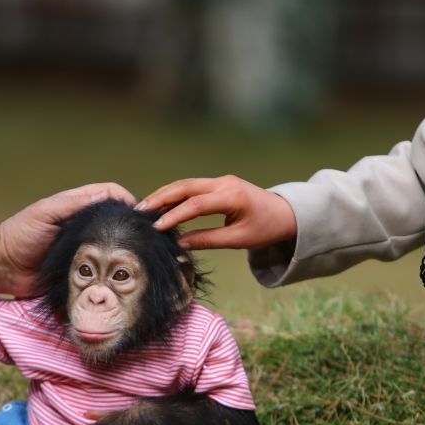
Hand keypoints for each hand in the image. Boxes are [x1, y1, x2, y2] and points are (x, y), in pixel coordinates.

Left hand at [0, 182, 134, 295]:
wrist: (3, 266)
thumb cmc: (20, 234)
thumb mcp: (46, 213)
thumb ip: (73, 204)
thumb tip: (107, 196)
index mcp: (77, 205)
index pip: (110, 194)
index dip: (127, 199)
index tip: (140, 212)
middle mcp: (84, 224)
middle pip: (117, 218)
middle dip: (133, 224)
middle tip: (148, 234)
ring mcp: (84, 246)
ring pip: (113, 243)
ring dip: (127, 247)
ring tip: (143, 253)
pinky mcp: (82, 268)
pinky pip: (103, 267)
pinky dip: (114, 268)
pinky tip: (126, 271)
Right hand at [136, 175, 296, 249]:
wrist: (285, 213)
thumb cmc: (265, 228)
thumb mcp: (238, 239)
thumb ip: (208, 240)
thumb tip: (180, 244)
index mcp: (232, 196)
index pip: (197, 205)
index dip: (175, 216)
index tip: (157, 228)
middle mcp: (224, 183)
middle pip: (185, 186)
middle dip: (161, 198)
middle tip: (140, 210)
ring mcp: (220, 180)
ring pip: (185, 184)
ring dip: (164, 194)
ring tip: (144, 207)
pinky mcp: (218, 183)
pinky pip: (191, 187)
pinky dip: (174, 194)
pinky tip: (160, 204)